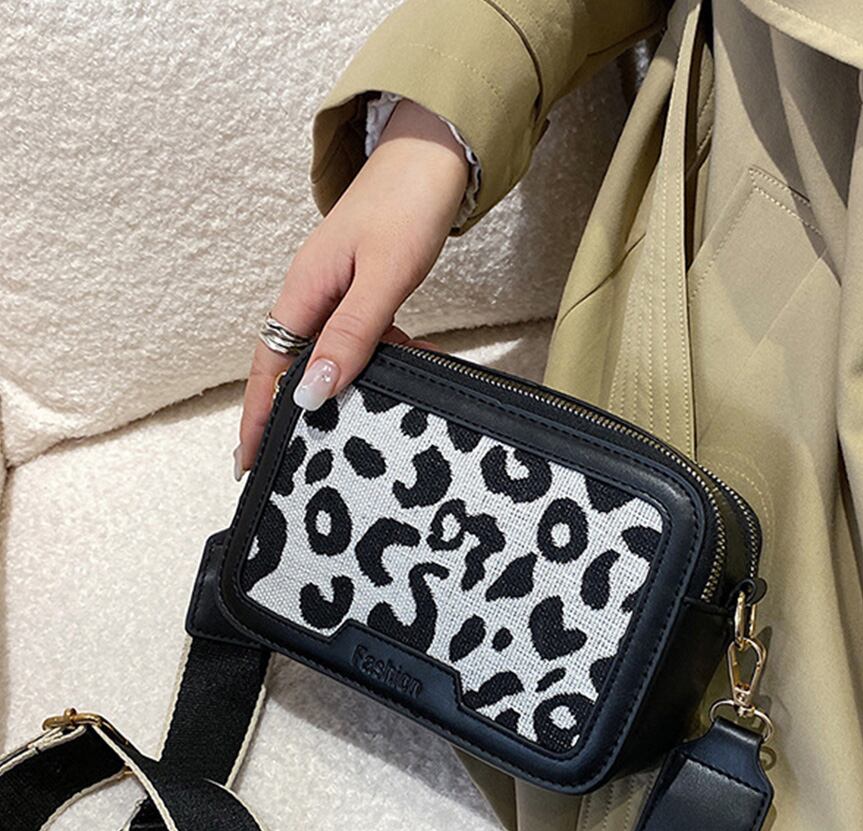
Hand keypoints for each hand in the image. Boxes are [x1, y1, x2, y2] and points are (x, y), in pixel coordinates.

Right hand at [235, 99, 468, 476]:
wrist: (433, 155)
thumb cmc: (405, 206)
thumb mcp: (381, 279)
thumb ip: (351, 334)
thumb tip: (314, 391)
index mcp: (304, 292)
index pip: (270, 368)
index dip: (258, 416)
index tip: (249, 461)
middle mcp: (312, 294)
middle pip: (292, 366)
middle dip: (293, 414)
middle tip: (297, 463)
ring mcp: (336, 291)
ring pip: (331, 354)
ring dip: (347, 385)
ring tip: (365, 423)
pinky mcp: (361, 288)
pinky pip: (360, 336)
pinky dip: (380, 357)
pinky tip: (409, 364)